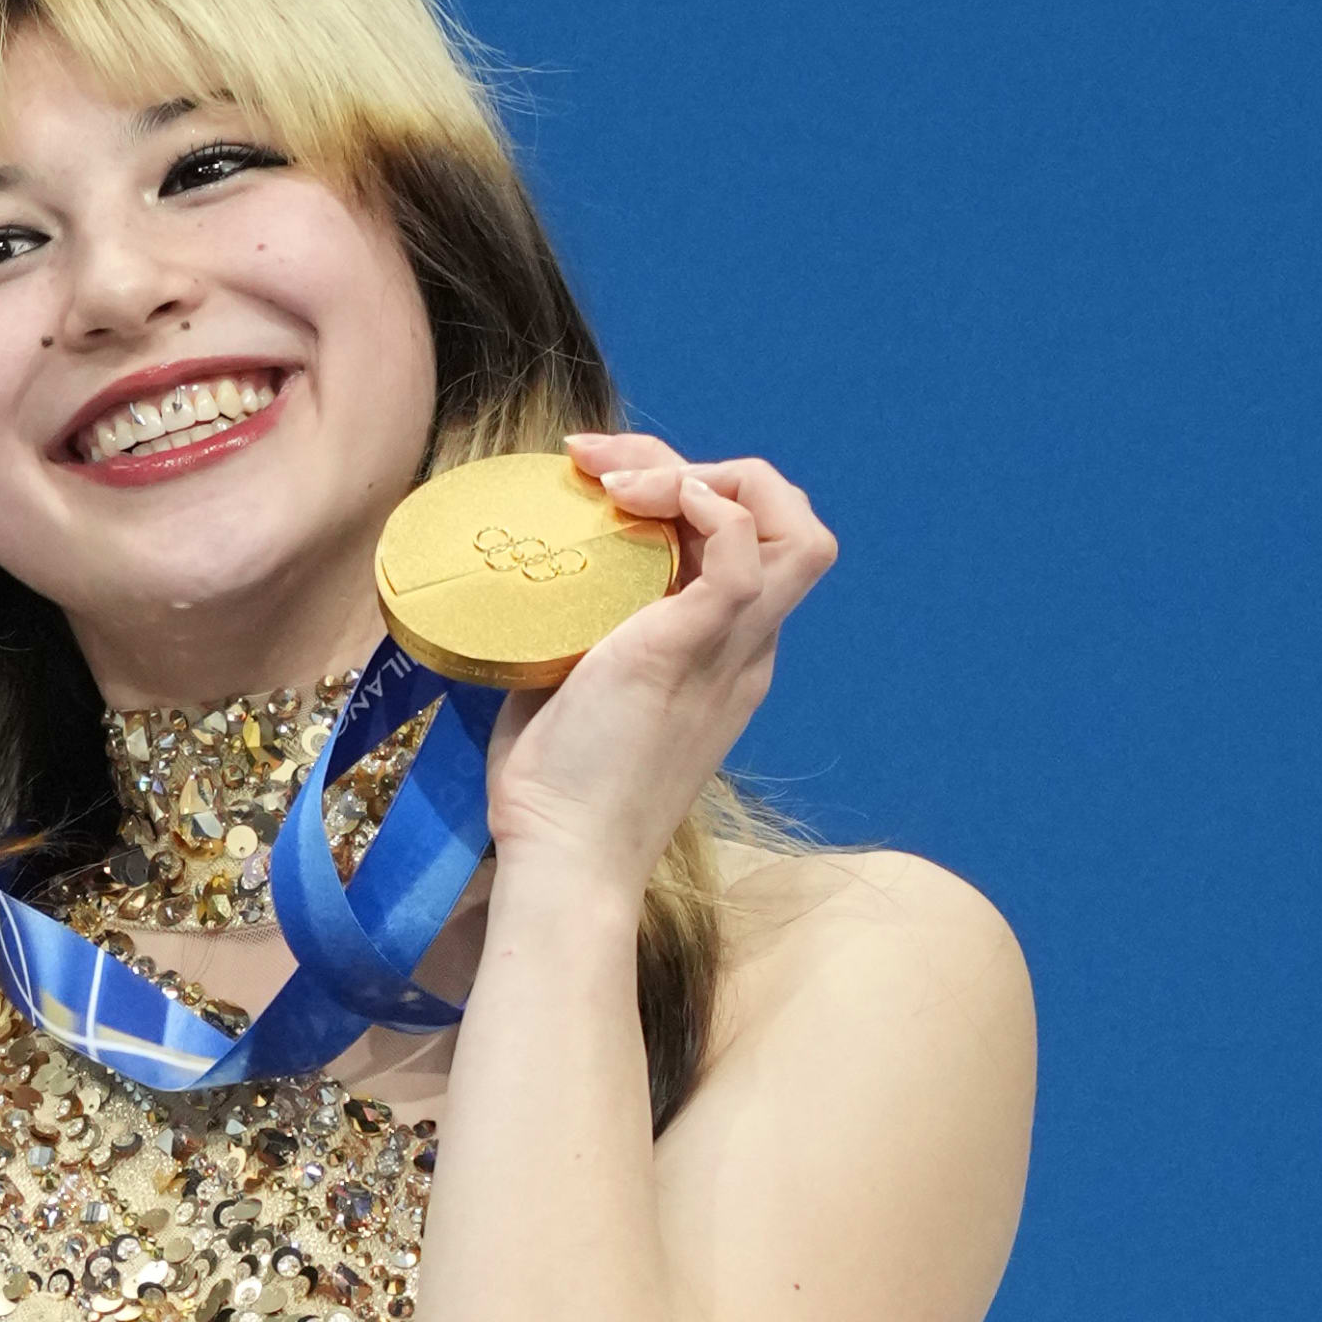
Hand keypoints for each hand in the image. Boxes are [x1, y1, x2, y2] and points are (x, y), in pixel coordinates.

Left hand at [482, 435, 837, 895]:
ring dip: (705, 475)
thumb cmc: (556, 785)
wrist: (563, 854)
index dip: (694, 496)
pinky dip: (706, 505)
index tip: (603, 488)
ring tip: (619, 483)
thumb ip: (579, 632)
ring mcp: (728, 649)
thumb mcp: (572, 683)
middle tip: (600, 467)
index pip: (751, 546)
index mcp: (723, 654)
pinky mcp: (692, 650)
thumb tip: (529, 581)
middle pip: (784, 523)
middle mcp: (743, 648)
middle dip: (697, 466)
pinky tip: (639, 501)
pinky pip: (745, 551)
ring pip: (792, 529)